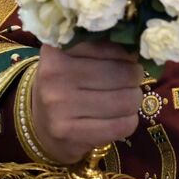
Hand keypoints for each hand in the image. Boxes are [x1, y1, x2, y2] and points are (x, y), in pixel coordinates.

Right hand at [30, 42, 143, 163]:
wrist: (38, 124)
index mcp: (58, 50)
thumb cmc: (65, 83)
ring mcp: (60, 107)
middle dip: (134, 78)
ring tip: (125, 98)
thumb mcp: (74, 57)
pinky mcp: (70, 133)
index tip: (127, 60)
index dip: (128, 55)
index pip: (112, 47)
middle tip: (131, 80)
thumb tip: (140, 47)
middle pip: (124, 74)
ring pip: (126, 101)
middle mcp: (55, 76)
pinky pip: (122, 126)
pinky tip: (119, 118)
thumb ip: (102, 46)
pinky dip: (129, 121)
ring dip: (133, 100)